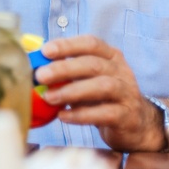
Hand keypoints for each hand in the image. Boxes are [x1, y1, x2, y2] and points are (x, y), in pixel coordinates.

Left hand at [36, 35, 161, 150]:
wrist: (135, 124)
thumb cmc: (101, 97)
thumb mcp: (86, 79)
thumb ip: (66, 71)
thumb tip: (33, 66)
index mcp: (110, 56)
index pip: (91, 43)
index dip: (68, 45)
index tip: (45, 50)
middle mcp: (121, 71)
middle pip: (93, 64)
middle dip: (64, 68)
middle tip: (40, 76)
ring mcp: (127, 93)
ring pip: (103, 87)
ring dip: (72, 91)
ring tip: (48, 97)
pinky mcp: (128, 116)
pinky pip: (105, 113)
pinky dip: (81, 114)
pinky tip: (63, 116)